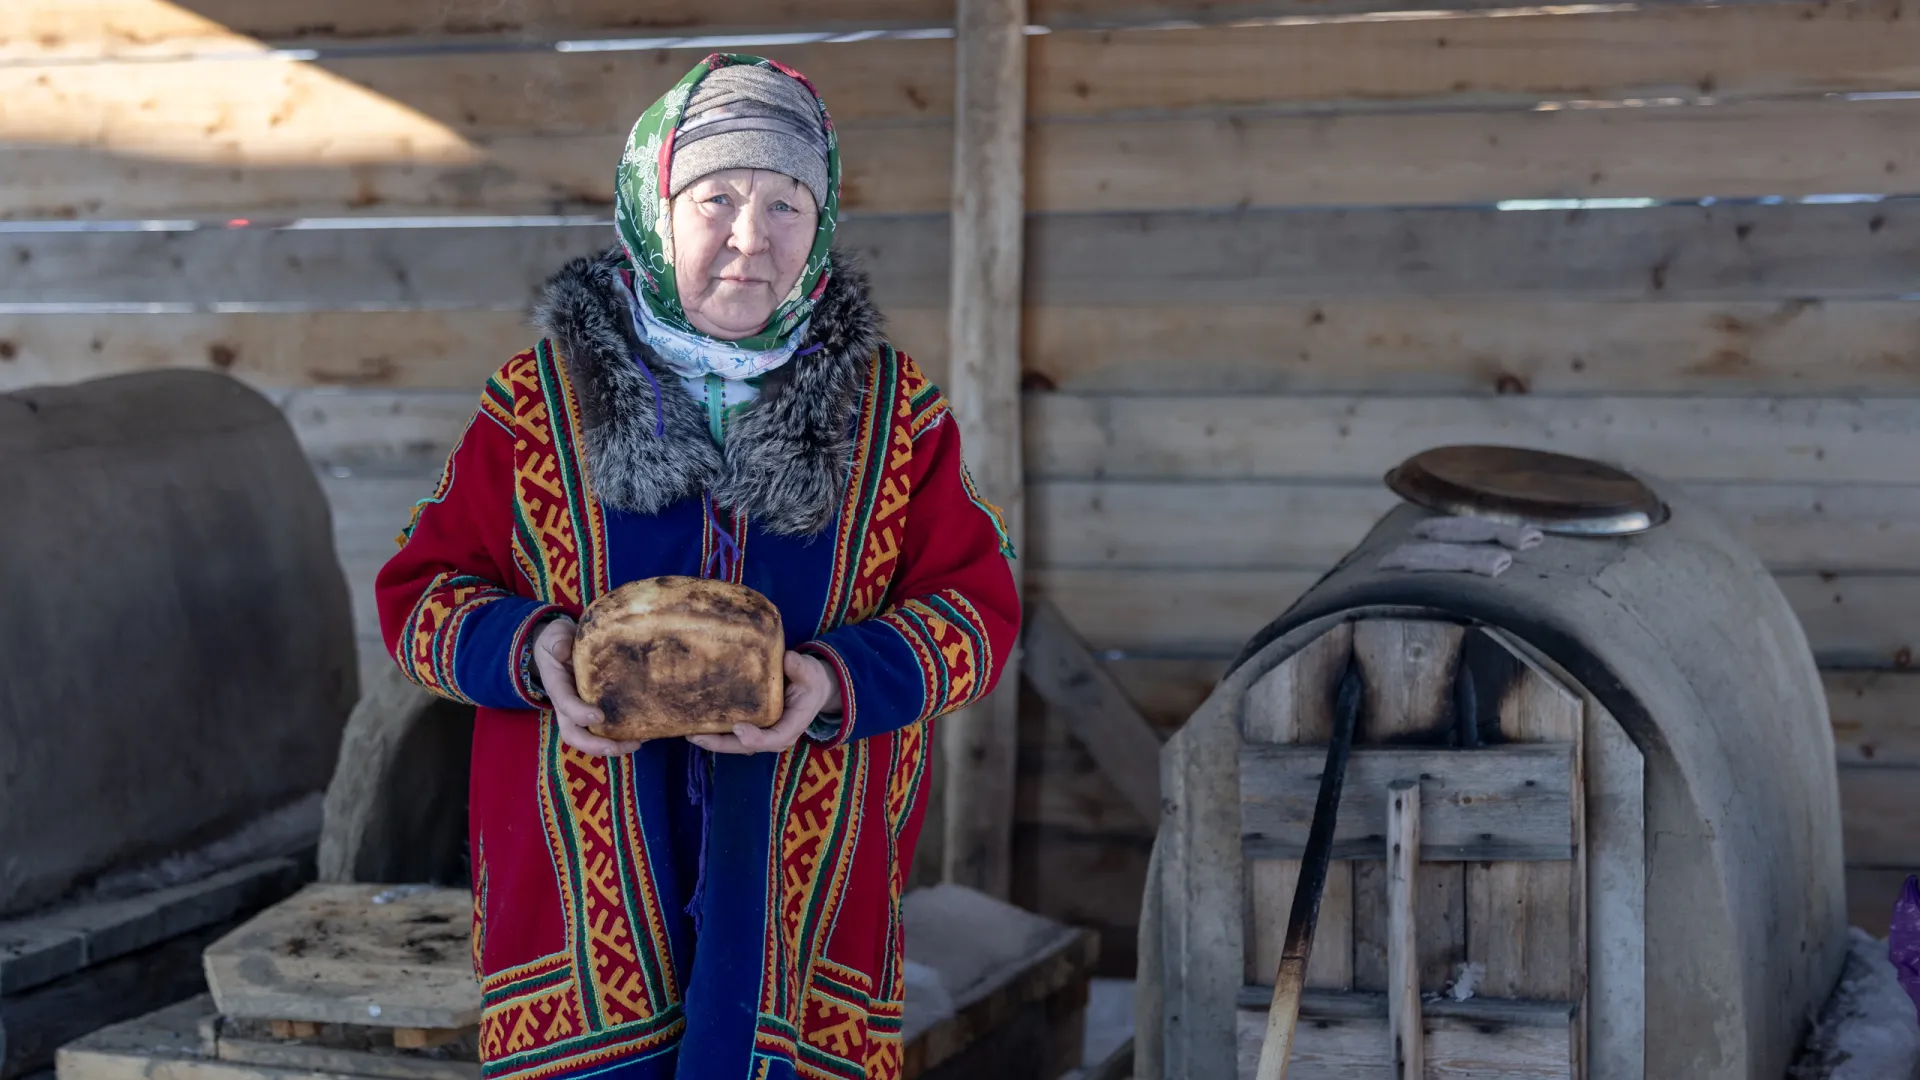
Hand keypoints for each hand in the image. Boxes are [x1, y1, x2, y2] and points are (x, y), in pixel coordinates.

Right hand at [532, 617, 641, 756]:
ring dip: (613, 746)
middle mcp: (567, 706)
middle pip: (575, 735)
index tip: (599, 716)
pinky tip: (644, 733)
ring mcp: (580, 711)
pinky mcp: (595, 711)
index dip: (579, 713)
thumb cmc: (557, 642)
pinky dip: (621, 736)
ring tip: (638, 743)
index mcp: (557, 686)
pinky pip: (605, 730)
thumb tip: (562, 649)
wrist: (558, 646)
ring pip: (590, 738)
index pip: (565, 704)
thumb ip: (557, 642)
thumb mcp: (554, 636)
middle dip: (595, 745)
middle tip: (619, 746)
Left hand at [689, 651, 843, 755]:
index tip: (738, 727)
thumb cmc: (810, 681)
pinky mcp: (752, 727)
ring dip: (713, 741)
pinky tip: (696, 723)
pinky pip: (732, 735)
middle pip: (746, 747)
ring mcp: (762, 734)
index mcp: (791, 727)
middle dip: (721, 744)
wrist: (812, 688)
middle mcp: (774, 736)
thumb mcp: (810, 673)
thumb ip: (800, 667)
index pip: (773, 739)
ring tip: (690, 733)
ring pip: (736, 744)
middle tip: (697, 737)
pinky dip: (715, 732)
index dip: (755, 737)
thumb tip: (787, 658)